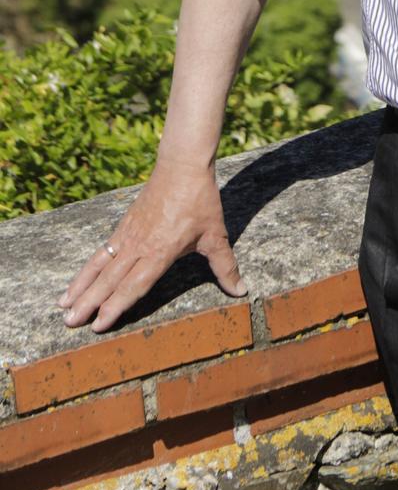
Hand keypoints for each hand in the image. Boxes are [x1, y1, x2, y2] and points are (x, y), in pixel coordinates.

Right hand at [59, 156, 246, 334]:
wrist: (182, 164)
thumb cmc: (201, 201)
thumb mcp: (216, 235)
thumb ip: (225, 266)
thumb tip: (242, 291)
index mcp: (161, 252)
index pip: (135, 285)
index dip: (117, 305)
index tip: (98, 324)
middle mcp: (140, 246)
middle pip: (111, 279)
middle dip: (90, 303)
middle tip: (69, 324)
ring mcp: (129, 235)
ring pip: (100, 266)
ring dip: (82, 287)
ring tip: (63, 307)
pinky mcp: (124, 226)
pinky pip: (101, 252)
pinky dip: (87, 269)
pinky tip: (76, 282)